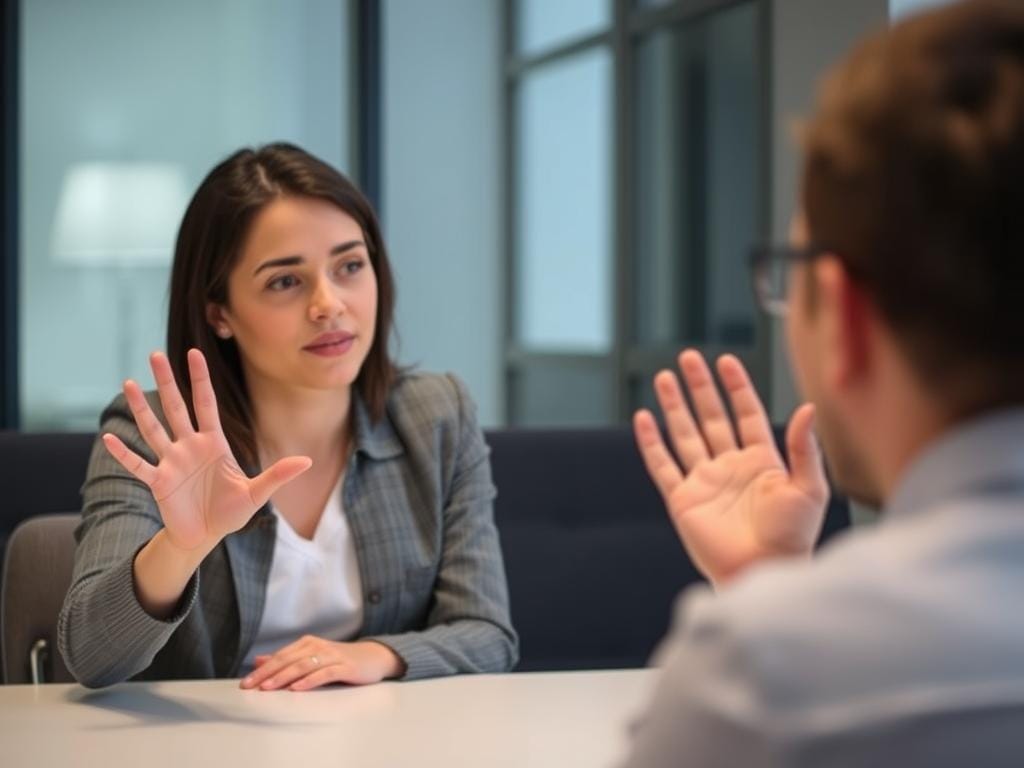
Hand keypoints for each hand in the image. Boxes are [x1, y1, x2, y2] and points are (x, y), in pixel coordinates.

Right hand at [103, 349, 311, 552]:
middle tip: (154, 354)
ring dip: (140, 408)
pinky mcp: (158, 482)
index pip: (205, 403)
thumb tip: (307, 462)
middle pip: (175, 407)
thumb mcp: (257, 494)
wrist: (206, 536)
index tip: (194, 352)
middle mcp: (189, 446)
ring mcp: (171, 462)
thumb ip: (278, 475)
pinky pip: (138, 464)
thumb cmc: (230, 512)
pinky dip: (124, 453)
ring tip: (127, 383)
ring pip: (153, 429)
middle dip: (166, 381)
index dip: (200, 378)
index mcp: (213, 443)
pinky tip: (107, 437)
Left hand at [240, 637, 405, 690]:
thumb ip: (286, 659)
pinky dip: (309, 680)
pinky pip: (325, 673)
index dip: (262, 669)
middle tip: (250, 685)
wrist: (372, 657)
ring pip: (303, 665)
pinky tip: (298, 688)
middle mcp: (317, 646)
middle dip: (267, 673)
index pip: (280, 656)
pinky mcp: (344, 667)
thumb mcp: (311, 657)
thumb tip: (259, 660)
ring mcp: (331, 656)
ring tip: (268, 687)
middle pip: (288, 660)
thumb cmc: (338, 660)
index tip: (245, 682)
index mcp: (307, 643)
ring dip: (284, 677)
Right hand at [633, 349, 827, 586]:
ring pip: (684, 434)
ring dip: (674, 406)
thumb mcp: (809, 489)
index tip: (726, 361)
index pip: (746, 413)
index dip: (736, 387)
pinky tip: (643, 419)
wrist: (763, 573)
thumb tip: (808, 407)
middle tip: (688, 358)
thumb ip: (805, 448)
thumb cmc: (793, 538)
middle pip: (711, 417)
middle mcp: (730, 467)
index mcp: (762, 461)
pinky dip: (651, 443)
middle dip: (700, 387)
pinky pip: (663, 465)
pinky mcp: (682, 500)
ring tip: (664, 377)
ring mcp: (704, 482)